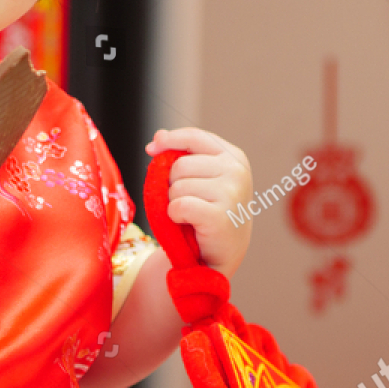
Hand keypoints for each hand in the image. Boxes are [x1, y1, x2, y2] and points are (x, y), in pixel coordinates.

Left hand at [145, 128, 252, 278]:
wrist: (220, 252)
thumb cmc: (207, 210)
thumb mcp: (200, 177)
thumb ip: (182, 153)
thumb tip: (158, 135)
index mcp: (234, 157)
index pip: (195, 137)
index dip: (170, 140)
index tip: (151, 149)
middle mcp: (237, 171)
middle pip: (180, 165)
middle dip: (173, 183)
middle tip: (187, 200)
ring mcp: (232, 193)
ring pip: (177, 186)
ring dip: (174, 202)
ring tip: (190, 214)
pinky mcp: (220, 216)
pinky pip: (179, 206)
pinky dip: (174, 216)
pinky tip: (188, 222)